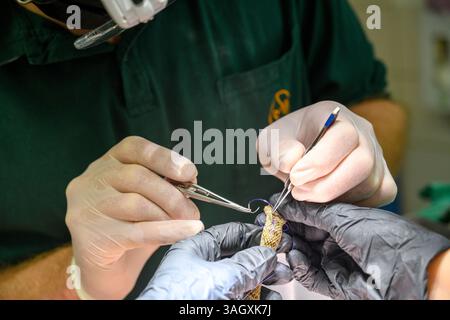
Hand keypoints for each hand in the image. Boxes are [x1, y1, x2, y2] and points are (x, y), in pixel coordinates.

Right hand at [65, 136, 203, 298]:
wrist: (103, 270)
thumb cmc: (128, 228)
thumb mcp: (146, 199)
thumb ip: (164, 186)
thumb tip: (190, 181)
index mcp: (107, 163)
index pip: (134, 147)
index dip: (165, 157)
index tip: (189, 172)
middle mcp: (92, 180)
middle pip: (138, 177)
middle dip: (173, 194)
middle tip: (193, 210)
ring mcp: (87, 208)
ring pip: (136, 203)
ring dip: (169, 215)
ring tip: (187, 223)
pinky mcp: (92, 236)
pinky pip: (138, 231)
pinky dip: (168, 231)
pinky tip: (187, 231)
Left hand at [138, 223, 292, 299]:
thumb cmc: (182, 300)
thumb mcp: (222, 277)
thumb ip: (248, 264)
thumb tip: (267, 254)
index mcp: (194, 250)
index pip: (229, 234)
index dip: (254, 234)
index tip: (275, 237)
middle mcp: (200, 268)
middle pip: (239, 258)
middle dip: (263, 260)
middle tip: (282, 261)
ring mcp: (207, 289)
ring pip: (242, 280)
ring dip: (265, 280)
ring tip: (282, 280)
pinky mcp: (213, 304)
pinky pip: (240, 298)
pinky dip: (258, 298)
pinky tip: (271, 298)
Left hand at [258, 101, 396, 206]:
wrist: (297, 155)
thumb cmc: (285, 145)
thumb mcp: (270, 142)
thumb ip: (277, 149)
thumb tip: (292, 160)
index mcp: (335, 116)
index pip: (343, 136)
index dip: (320, 161)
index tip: (295, 177)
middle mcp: (363, 133)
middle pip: (363, 162)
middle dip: (327, 185)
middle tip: (299, 192)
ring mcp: (377, 155)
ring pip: (370, 183)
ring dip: (335, 197)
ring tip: (307, 195)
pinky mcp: (382, 178)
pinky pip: (380, 195)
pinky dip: (355, 205)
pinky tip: (330, 203)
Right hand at [268, 194, 449, 298]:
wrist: (405, 271)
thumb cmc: (384, 238)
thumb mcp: (344, 217)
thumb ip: (312, 211)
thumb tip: (287, 203)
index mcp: (342, 221)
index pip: (309, 215)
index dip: (291, 212)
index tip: (274, 209)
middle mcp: (338, 240)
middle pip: (304, 235)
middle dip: (287, 231)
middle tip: (271, 227)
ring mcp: (335, 261)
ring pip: (304, 254)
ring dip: (291, 248)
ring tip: (281, 241)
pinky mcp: (334, 282)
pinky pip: (310, 275)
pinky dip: (300, 267)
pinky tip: (295, 257)